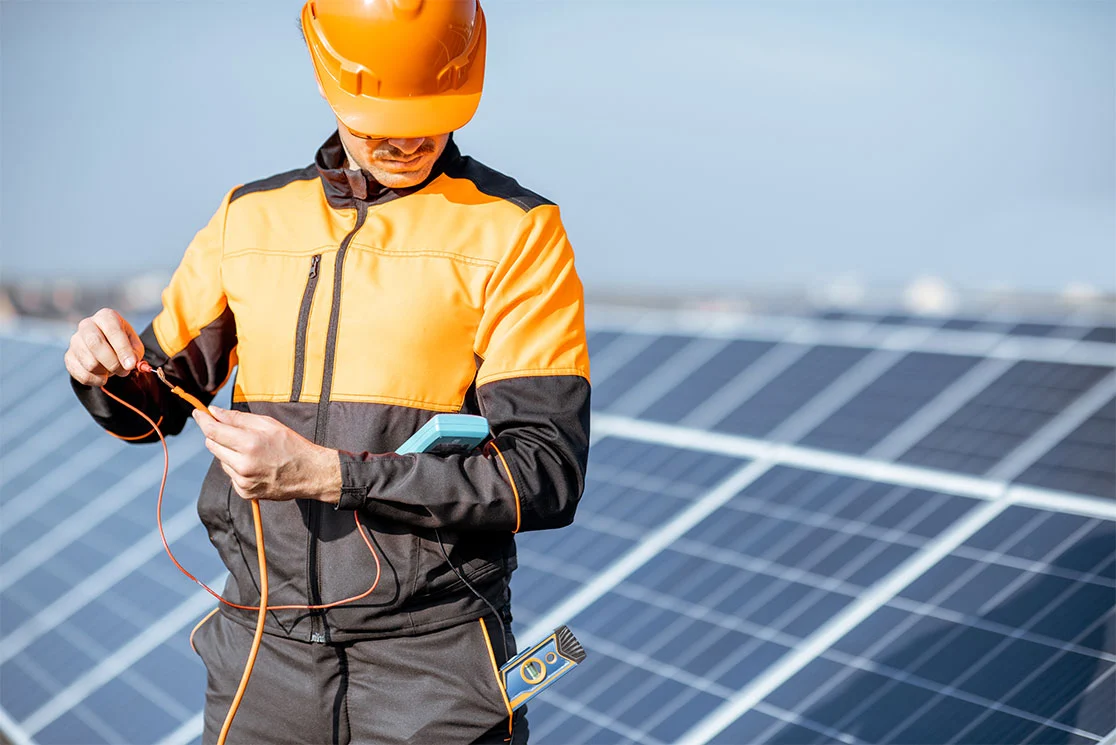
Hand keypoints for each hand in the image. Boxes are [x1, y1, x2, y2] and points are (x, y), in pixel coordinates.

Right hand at [64, 308, 143, 386]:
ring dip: (106, 372)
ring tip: (114, 370)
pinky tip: (103, 376)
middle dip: (113, 362)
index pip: (112, 330)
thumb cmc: (123, 345)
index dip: (122, 349)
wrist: (107, 349)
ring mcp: (75, 341)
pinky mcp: (69, 357)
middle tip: (124, 371)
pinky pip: (82, 374)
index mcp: (106, 317)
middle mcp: (87, 325)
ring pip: (89, 362)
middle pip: (95, 343)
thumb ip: (134, 354)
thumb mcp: (134, 346)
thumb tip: (130, 364)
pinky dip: (96, 380)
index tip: (130, 365)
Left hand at [192, 406, 341, 503]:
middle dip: (217, 435)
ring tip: (252, 451)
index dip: (202, 420)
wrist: (310, 473)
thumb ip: (238, 418)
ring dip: (228, 452)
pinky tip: (255, 465)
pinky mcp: (244, 492)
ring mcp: (243, 481)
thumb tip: (214, 412)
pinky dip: (236, 467)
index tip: (197, 412)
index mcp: (249, 444)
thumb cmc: (291, 445)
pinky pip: (230, 475)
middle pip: (212, 445)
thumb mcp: (268, 424)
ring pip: (220, 460)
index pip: (213, 431)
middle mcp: (243, 465)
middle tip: (230, 429)